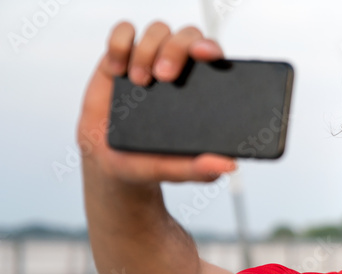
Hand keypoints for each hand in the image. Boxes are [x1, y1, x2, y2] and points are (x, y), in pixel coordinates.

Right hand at [78, 21, 236, 183]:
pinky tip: (117, 69)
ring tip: (139, 81)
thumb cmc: (149, 161)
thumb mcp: (174, 170)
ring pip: (158, 31)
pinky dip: (119, 42)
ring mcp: (150, 61)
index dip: (212, 48)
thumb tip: (228, 166)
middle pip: (187, 36)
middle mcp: (180, 70)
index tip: (206, 55)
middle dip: (177, 49)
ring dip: (148, 50)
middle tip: (164, 77)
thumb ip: (199, 169)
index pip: (214, 58)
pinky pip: (122, 32)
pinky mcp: (120, 59)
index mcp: (202, 92)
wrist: (110, 161)